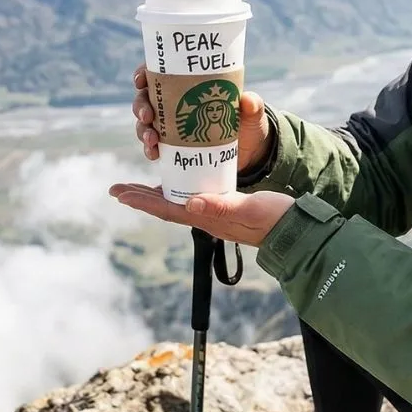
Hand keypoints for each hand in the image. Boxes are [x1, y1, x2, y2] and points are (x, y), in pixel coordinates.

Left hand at [107, 184, 295, 247]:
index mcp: (207, 217)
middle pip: (165, 206)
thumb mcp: (249, 209)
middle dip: (140, 197)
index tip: (119, 193)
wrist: (295, 229)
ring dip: (154, 194)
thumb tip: (190, 204)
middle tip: (116, 188)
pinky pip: (193, 195)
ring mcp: (214, 212)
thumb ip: (222, 207)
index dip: (141, 201)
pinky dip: (178, 188)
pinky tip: (175, 181)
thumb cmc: (274, 219)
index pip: (166, 209)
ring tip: (135, 187)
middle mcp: (206, 216)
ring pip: (176, 202)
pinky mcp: (225, 204)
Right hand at [132, 64, 272, 171]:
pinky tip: (153, 154)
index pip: (160, 74)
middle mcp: (175, 104)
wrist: (249, 154)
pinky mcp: (173, 147)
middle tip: (148, 116)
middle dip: (141, 106)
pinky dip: (149, 149)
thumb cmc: (248, 125)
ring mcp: (172, 126)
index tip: (140, 79)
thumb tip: (248, 100)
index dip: (143, 73)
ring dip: (142, 130)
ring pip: (145, 123)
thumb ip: (252, 107)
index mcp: (189, 86)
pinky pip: (153, 146)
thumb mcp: (252, 115)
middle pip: (146, 99)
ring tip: (152, 140)